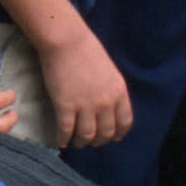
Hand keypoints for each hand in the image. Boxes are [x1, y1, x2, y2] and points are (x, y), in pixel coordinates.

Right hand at [41, 29, 130, 147]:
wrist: (67, 41)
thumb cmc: (86, 49)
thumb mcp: (109, 71)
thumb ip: (110, 88)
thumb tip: (106, 103)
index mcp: (119, 92)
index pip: (124, 121)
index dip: (119, 133)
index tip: (114, 138)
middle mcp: (106, 103)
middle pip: (106, 132)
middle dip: (99, 140)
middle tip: (92, 142)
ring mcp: (85, 106)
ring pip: (87, 134)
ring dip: (82, 142)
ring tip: (77, 143)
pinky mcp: (65, 106)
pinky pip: (66, 129)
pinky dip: (64, 138)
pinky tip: (61, 141)